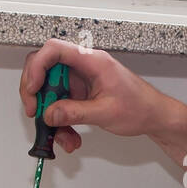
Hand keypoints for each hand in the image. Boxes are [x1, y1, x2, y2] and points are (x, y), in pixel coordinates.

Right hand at [19, 37, 169, 153]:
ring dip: (50, 115)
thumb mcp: (105, 113)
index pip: (54, 50)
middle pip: (44, 69)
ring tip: (62, 137)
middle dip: (37, 94)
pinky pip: (60, 104)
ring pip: (50, 92)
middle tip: (36, 113)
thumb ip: (75, 113)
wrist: (154, 116)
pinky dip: (60, 122)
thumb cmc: (140, 106)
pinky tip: (69, 136)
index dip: (37, 66)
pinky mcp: (80, 93)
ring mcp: (80, 80)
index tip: (32, 88)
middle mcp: (83, 66)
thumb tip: (49, 114)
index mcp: (92, 61)